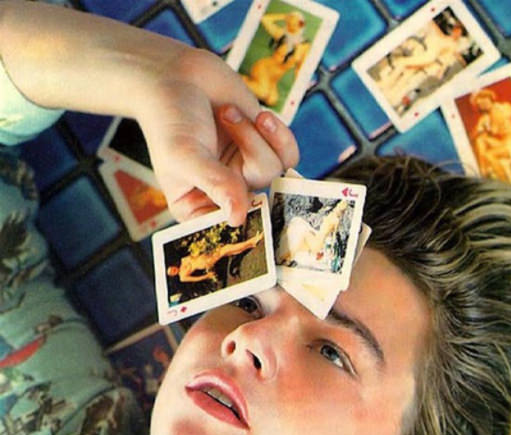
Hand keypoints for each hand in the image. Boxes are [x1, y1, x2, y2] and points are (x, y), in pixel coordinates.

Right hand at [137, 47, 298, 222]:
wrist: (176, 73)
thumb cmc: (169, 117)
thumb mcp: (185, 155)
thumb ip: (215, 184)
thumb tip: (237, 217)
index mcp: (197, 207)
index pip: (226, 231)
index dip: (244, 225)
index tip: (248, 202)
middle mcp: (224, 195)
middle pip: (259, 201)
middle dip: (252, 161)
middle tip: (240, 133)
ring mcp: (245, 171)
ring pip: (273, 172)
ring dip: (254, 137)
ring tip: (227, 113)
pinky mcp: (263, 148)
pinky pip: (288, 154)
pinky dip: (276, 133)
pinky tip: (259, 115)